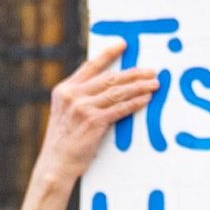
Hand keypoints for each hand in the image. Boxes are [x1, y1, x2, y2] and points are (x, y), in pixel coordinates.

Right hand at [11, 43, 163, 209]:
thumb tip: (106, 89)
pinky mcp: (93, 122)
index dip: (108, 54)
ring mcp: (82, 108)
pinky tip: (146, 99)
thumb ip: (80, 99)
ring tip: (154, 84)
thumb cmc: (64, 143)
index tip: (123, 44)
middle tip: (151, 70)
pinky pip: (119, 109)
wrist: (55, 165)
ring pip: (117, 92)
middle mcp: (72, 95)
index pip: (90, 66)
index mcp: (64, 90)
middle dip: (133, 73)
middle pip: (109, 78)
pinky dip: (135, 103)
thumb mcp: (65, 114)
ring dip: (139, 87)